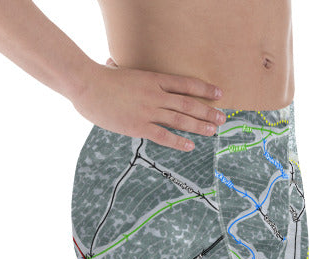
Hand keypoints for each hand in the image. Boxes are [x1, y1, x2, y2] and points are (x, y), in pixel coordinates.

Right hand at [71, 56, 225, 150]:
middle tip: (222, 118)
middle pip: (188, 103)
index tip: (219, 94)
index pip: (186, 84)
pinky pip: (164, 136)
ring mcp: (148, 111)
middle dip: (207, 111)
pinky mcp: (138, 126)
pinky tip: (190, 145)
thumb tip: (111, 63)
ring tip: (213, 131)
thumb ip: (122, 71)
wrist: (87, 85)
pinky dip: (178, 141)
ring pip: (180, 119)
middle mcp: (155, 94)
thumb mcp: (117, 71)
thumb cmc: (99, 78)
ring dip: (199, 126)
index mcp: (153, 79)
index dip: (205, 89)